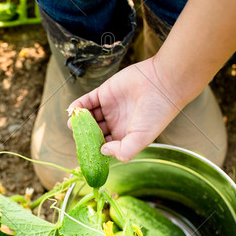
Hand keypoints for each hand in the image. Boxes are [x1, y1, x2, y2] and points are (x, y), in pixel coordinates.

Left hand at [68, 57, 191, 162]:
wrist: (163, 82)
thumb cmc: (157, 112)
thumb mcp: (142, 138)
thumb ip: (124, 151)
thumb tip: (103, 151)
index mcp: (124, 136)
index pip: (103, 146)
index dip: (93, 150)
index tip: (84, 153)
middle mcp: (115, 123)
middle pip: (93, 133)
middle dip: (83, 136)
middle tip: (77, 137)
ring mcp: (109, 108)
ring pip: (88, 118)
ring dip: (78, 122)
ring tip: (73, 124)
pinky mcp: (104, 93)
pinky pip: (86, 101)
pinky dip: (78, 106)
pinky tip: (73, 111)